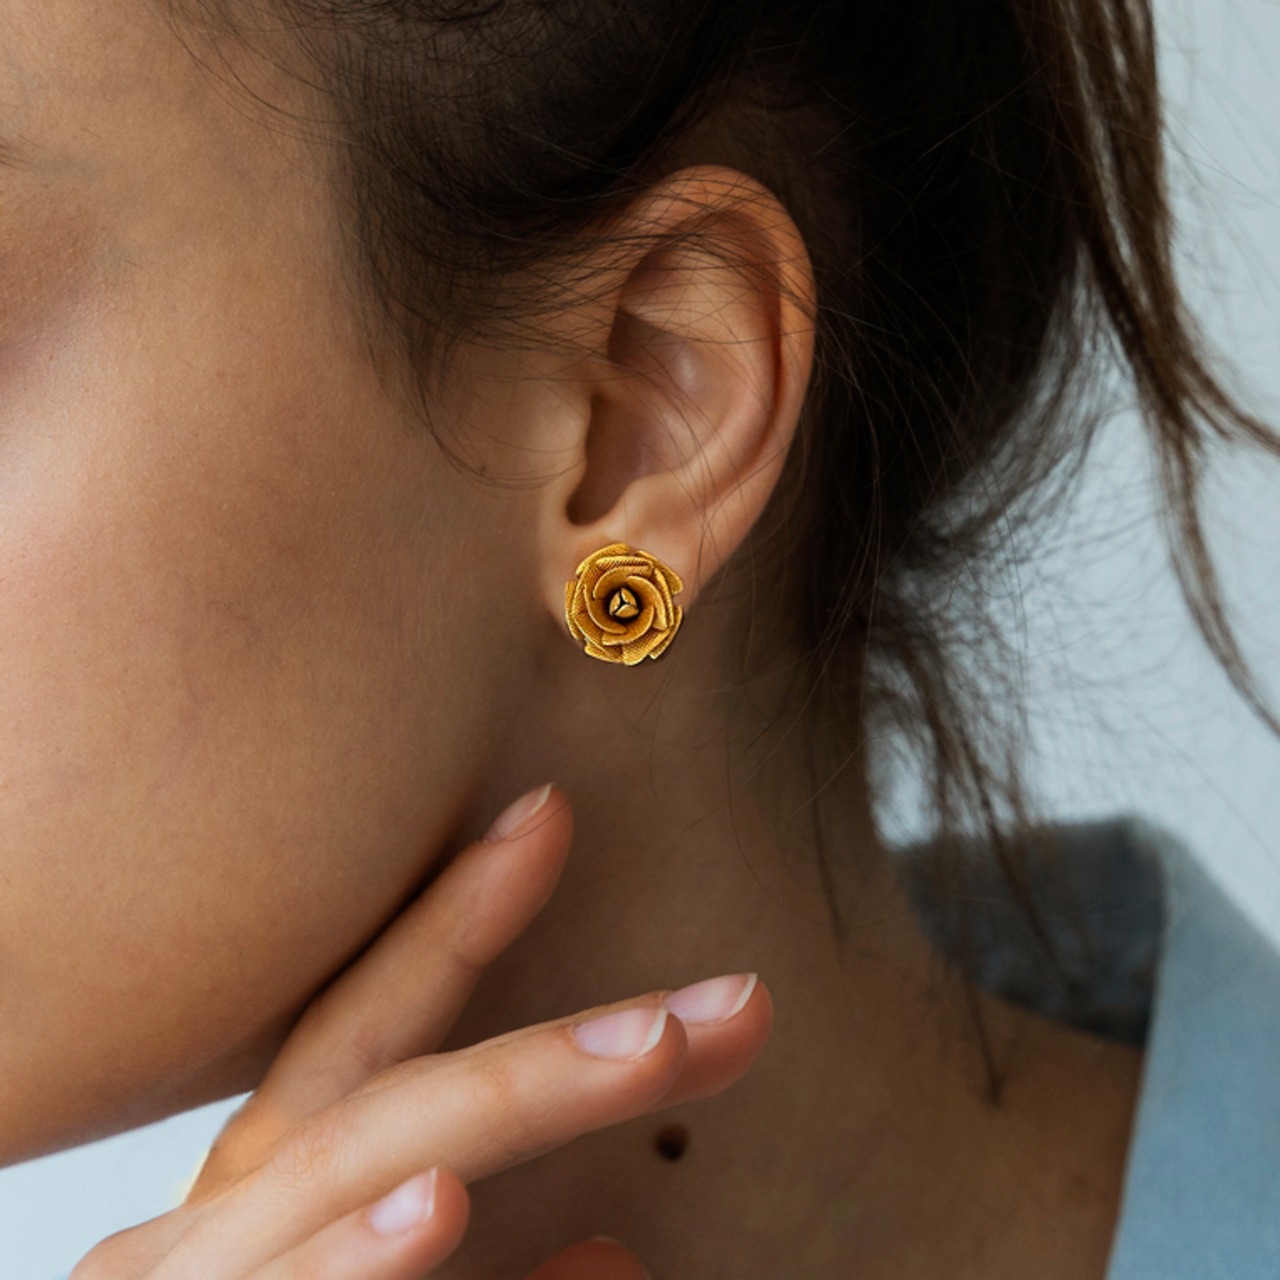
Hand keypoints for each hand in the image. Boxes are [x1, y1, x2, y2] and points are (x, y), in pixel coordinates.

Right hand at [71, 784, 772, 1278]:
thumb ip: (473, 1279)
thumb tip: (615, 1255)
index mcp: (251, 1193)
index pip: (358, 1028)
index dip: (454, 916)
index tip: (549, 816)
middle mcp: (207, 1228)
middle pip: (384, 1093)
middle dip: (552, 1039)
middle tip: (719, 1007)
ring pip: (342, 1174)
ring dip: (497, 1104)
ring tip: (639, 1054)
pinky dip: (357, 1268)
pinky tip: (433, 1212)